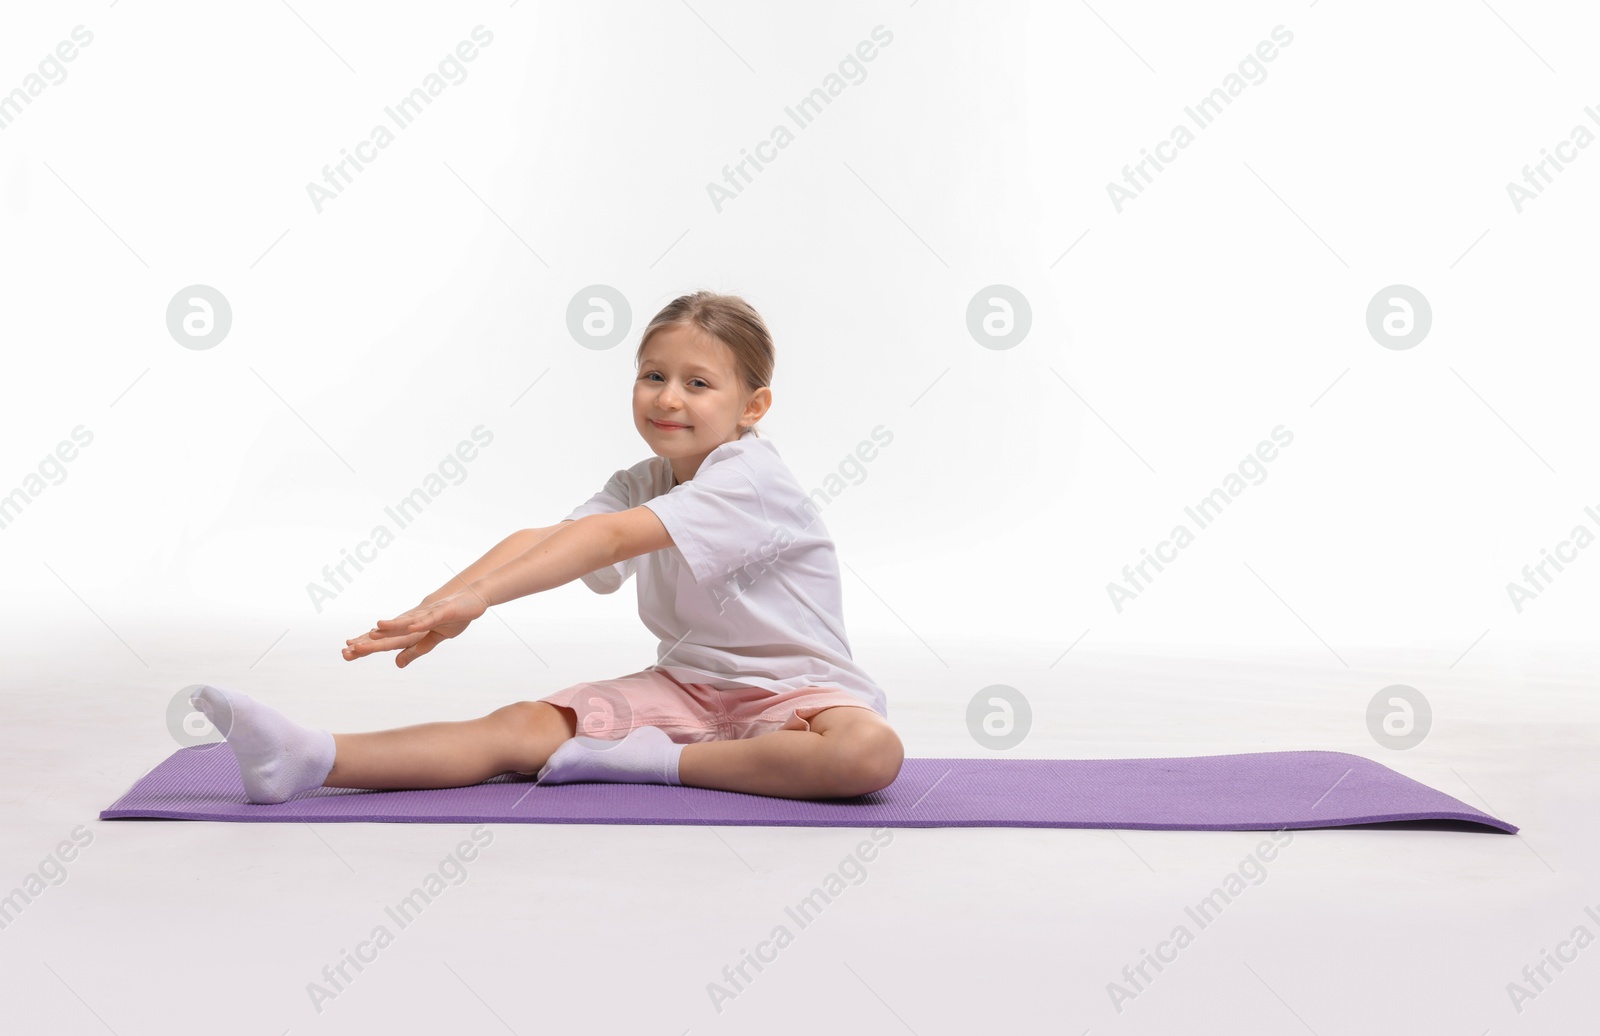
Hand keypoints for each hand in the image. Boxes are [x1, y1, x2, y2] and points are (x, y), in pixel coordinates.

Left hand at [342, 591, 487, 667]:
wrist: (471, 597)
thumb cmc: (452, 618)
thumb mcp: (433, 639)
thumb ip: (415, 650)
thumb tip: (397, 663)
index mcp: (411, 630)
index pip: (386, 641)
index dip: (367, 647)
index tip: (347, 653)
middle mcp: (414, 620)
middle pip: (390, 633)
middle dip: (371, 641)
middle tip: (349, 648)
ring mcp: (428, 615)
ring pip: (407, 622)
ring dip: (391, 627)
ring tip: (375, 631)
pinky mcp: (443, 611)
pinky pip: (430, 618)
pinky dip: (420, 623)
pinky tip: (411, 627)